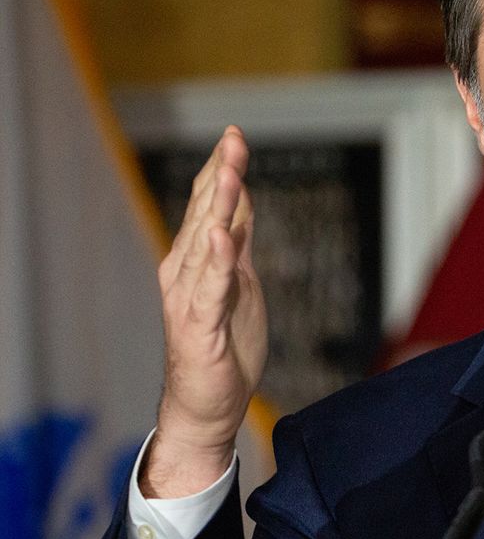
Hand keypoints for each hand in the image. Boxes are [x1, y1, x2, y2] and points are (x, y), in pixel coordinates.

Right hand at [140, 126, 267, 497]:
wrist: (208, 403)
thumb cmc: (224, 343)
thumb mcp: (239, 281)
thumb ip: (239, 242)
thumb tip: (243, 198)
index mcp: (195, 260)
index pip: (208, 205)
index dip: (222, 169)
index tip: (234, 134)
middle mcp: (185, 272)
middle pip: (206, 215)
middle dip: (222, 175)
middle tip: (234, 139)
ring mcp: (190, 298)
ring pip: (206, 244)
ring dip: (217, 208)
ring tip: (228, 173)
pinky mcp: (201, 327)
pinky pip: (210, 289)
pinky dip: (216, 262)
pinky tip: (221, 237)